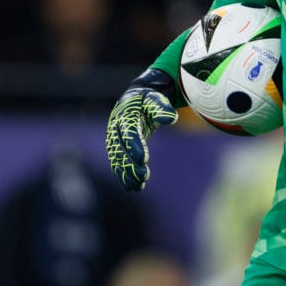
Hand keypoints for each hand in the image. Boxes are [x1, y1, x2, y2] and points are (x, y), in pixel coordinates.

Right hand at [106, 69, 177, 190]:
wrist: (135, 99)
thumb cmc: (147, 99)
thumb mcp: (155, 99)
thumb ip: (161, 107)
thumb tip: (171, 118)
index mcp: (125, 114)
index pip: (129, 131)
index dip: (135, 145)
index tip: (144, 159)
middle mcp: (116, 128)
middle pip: (120, 148)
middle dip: (130, 164)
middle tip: (143, 176)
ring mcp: (114, 139)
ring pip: (117, 158)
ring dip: (126, 173)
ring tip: (138, 186)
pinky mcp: (117, 147)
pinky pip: (118, 162)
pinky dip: (124, 175)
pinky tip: (134, 187)